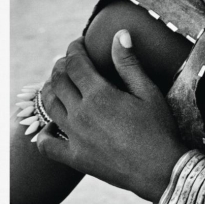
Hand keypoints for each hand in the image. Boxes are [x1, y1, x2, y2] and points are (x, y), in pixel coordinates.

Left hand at [35, 31, 187, 202]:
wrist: (160, 168)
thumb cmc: (160, 128)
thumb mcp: (148, 92)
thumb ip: (129, 63)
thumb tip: (119, 34)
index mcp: (99, 94)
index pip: (75, 64)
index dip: (74, 50)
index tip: (78, 43)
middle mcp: (81, 113)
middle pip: (58, 82)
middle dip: (60, 66)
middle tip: (68, 62)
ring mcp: (75, 136)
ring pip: (50, 106)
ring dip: (50, 91)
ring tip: (58, 85)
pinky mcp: (75, 157)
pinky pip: (46, 144)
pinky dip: (44, 133)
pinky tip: (51, 126)